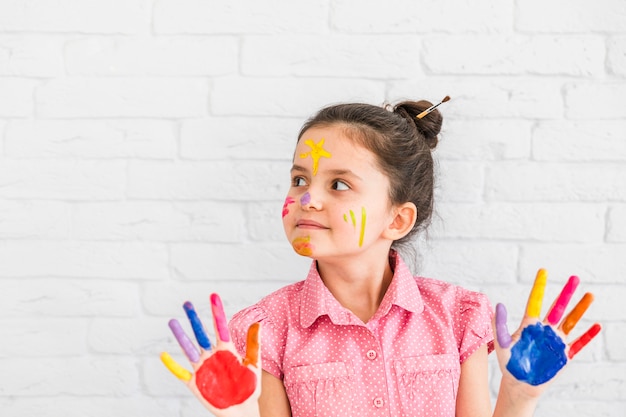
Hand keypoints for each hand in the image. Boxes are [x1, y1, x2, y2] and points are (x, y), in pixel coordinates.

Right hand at [160, 293, 260, 416]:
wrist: (242, 409)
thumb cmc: (248, 387)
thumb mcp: (253, 364)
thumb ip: (253, 344)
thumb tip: (257, 323)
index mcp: (226, 349)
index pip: (220, 326)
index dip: (216, 311)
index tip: (213, 295)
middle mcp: (212, 355)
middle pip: (201, 334)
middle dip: (194, 319)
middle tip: (187, 303)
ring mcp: (203, 368)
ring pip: (189, 349)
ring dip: (181, 336)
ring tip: (172, 322)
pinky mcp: (195, 382)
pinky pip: (180, 372)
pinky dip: (172, 365)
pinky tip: (163, 355)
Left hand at [494, 269, 600, 391]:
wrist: (519, 383)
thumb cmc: (508, 362)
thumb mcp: (502, 342)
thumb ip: (498, 324)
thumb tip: (499, 304)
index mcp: (529, 324)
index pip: (535, 301)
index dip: (539, 286)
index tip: (543, 271)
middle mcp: (544, 329)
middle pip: (557, 307)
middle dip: (566, 293)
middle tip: (574, 278)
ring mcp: (555, 341)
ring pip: (571, 321)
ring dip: (580, 309)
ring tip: (590, 295)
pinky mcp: (564, 354)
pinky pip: (578, 343)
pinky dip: (587, 335)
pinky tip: (596, 326)